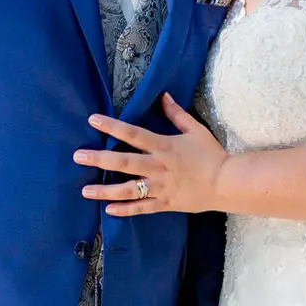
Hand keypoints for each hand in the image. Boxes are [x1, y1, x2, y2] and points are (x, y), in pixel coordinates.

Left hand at [77, 95, 226, 217]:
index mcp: (164, 146)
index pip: (133, 134)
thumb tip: (163, 96)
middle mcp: (158, 167)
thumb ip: (176, 114)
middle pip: (124, 162)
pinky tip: (108, 210)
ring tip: (84, 190)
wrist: (227, 183)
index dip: (112, 127)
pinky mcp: (165, 204)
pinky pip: (142, 208)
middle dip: (99, 159)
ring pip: (128, 189)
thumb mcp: (195, 129)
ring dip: (105, 190)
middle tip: (78, 156)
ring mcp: (160, 187)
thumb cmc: (211, 154)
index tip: (93, 120)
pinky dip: (125, 210)